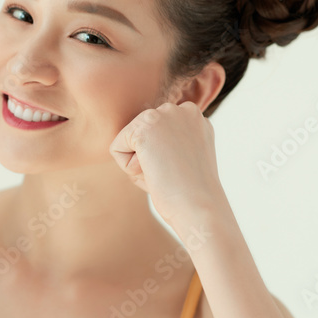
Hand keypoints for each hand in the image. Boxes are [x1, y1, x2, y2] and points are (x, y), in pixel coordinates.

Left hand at [108, 101, 226, 235]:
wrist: (200, 207)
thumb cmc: (193, 194)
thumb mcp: (187, 158)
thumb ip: (170, 141)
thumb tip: (145, 140)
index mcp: (195, 117)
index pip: (157, 134)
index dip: (164, 158)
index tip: (183, 171)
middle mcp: (182, 109)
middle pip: (142, 135)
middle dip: (150, 158)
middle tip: (173, 174)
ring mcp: (164, 114)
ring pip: (129, 140)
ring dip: (140, 163)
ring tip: (164, 173)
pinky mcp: (144, 127)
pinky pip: (117, 149)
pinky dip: (129, 168)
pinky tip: (153, 172)